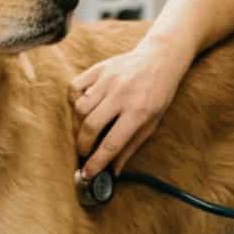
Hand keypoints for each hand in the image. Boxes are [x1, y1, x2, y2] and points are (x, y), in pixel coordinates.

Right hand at [71, 39, 192, 178]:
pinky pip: (75, 87)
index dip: (97, 162)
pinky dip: (74, 101)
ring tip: (84, 130)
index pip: (112, 143)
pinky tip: (82, 108)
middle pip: (90, 126)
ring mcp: (108, 79)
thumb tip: (114, 171)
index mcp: (139, 111)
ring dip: (77, 125)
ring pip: (80, 107)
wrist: (160, 58)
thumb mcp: (152, 123)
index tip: (88, 174)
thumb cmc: (158, 94)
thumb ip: (131, 146)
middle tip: (84, 152)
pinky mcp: (99, 68)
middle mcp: (121, 95)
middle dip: (82, 145)